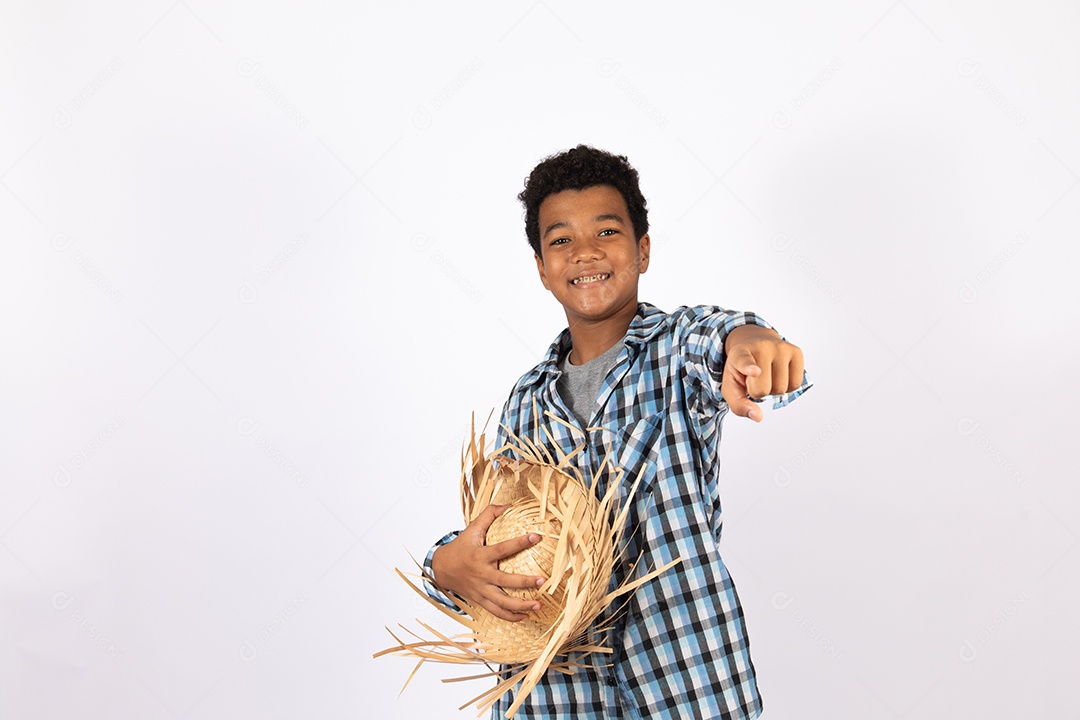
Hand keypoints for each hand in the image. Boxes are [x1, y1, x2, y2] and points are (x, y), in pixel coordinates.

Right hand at [430, 504, 546, 621]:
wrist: (441, 569)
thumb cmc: (460, 547)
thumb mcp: (472, 528)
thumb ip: (489, 514)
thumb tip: (510, 504)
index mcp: (480, 556)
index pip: (502, 548)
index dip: (520, 542)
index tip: (537, 536)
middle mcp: (481, 575)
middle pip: (505, 581)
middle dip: (525, 582)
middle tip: (543, 581)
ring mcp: (481, 590)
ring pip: (502, 602)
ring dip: (521, 606)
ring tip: (538, 605)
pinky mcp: (480, 600)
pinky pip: (496, 612)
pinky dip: (511, 616)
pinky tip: (526, 616)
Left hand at [722, 325, 804, 421]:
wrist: (753, 342)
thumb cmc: (741, 369)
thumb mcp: (731, 386)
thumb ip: (739, 404)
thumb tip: (758, 416)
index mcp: (739, 353)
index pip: (744, 361)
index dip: (749, 367)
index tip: (755, 371)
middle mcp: (761, 346)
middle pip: (765, 389)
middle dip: (759, 392)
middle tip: (755, 380)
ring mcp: (780, 347)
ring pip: (782, 389)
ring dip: (774, 390)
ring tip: (767, 376)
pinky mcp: (796, 351)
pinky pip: (796, 384)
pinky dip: (787, 387)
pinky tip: (779, 376)